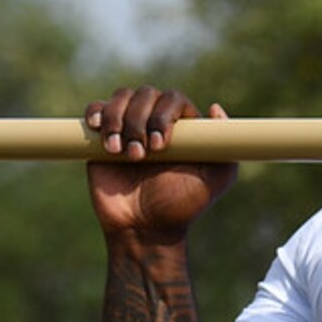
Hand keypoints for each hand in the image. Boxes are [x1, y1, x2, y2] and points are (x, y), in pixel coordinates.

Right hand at [85, 86, 236, 242]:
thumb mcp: (213, 182)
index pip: (174, 99)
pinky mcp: (102, 135)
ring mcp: (129, 126)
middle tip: (140, 155)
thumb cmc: (180, 206)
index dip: (165, 115)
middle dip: (140, 121)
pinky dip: (97, 112)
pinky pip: (96, 108)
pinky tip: (99, 129)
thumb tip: (215, 108)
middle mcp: (156, 121)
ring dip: (118, 120)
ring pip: (122, 97)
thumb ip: (225, 150)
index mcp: (183, 127)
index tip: (160, 145)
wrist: (143, 227)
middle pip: (146, 93)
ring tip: (118, 152)